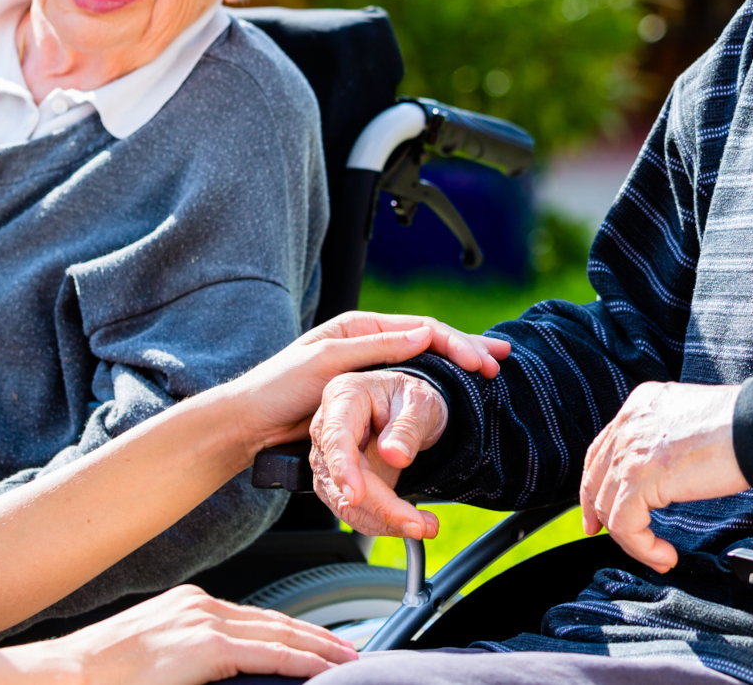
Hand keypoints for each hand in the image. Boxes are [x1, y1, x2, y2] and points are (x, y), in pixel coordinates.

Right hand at [31, 584, 355, 684]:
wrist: (66, 677)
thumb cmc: (100, 676)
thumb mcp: (154, 657)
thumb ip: (191, 656)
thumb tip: (218, 672)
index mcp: (189, 607)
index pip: (256, 619)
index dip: (294, 632)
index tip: (320, 643)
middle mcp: (200, 606)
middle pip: (276, 622)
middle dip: (317, 637)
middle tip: (349, 650)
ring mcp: (203, 622)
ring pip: (279, 634)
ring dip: (318, 648)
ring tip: (346, 660)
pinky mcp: (205, 647)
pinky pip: (268, 653)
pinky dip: (302, 661)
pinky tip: (324, 669)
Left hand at [235, 312, 507, 450]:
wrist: (251, 423)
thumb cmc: (279, 387)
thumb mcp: (328, 362)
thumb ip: (376, 347)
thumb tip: (424, 334)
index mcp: (359, 328)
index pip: (422, 328)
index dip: (456, 342)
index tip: (482, 361)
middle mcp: (368, 342)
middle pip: (430, 340)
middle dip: (467, 347)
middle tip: (501, 359)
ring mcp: (369, 367)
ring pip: (425, 361)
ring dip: (457, 364)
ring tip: (490, 370)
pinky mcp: (366, 393)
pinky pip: (410, 383)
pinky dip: (437, 384)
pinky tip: (456, 391)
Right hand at [310, 369, 448, 538]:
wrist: (411, 408)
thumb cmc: (411, 397)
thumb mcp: (420, 403)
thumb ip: (407, 428)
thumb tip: (393, 456)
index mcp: (344, 397)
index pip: (335, 436)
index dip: (343, 468)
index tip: (356, 495)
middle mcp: (328, 428)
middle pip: (339, 478)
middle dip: (379, 507)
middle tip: (418, 524)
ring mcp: (330, 457)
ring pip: (343, 501)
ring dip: (381, 521)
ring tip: (422, 525)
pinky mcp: (340, 481)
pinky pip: (353, 509)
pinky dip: (380, 522)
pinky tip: (409, 523)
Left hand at [579, 382, 749, 572]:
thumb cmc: (739, 426)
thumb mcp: (687, 421)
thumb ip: (665, 439)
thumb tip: (659, 473)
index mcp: (638, 405)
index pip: (601, 450)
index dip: (595, 485)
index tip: (599, 512)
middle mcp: (629, 424)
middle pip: (595, 479)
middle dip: (600, 515)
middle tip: (615, 538)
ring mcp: (630, 451)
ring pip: (608, 507)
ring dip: (632, 539)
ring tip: (657, 554)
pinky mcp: (641, 479)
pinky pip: (625, 525)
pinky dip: (641, 548)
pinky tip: (663, 555)